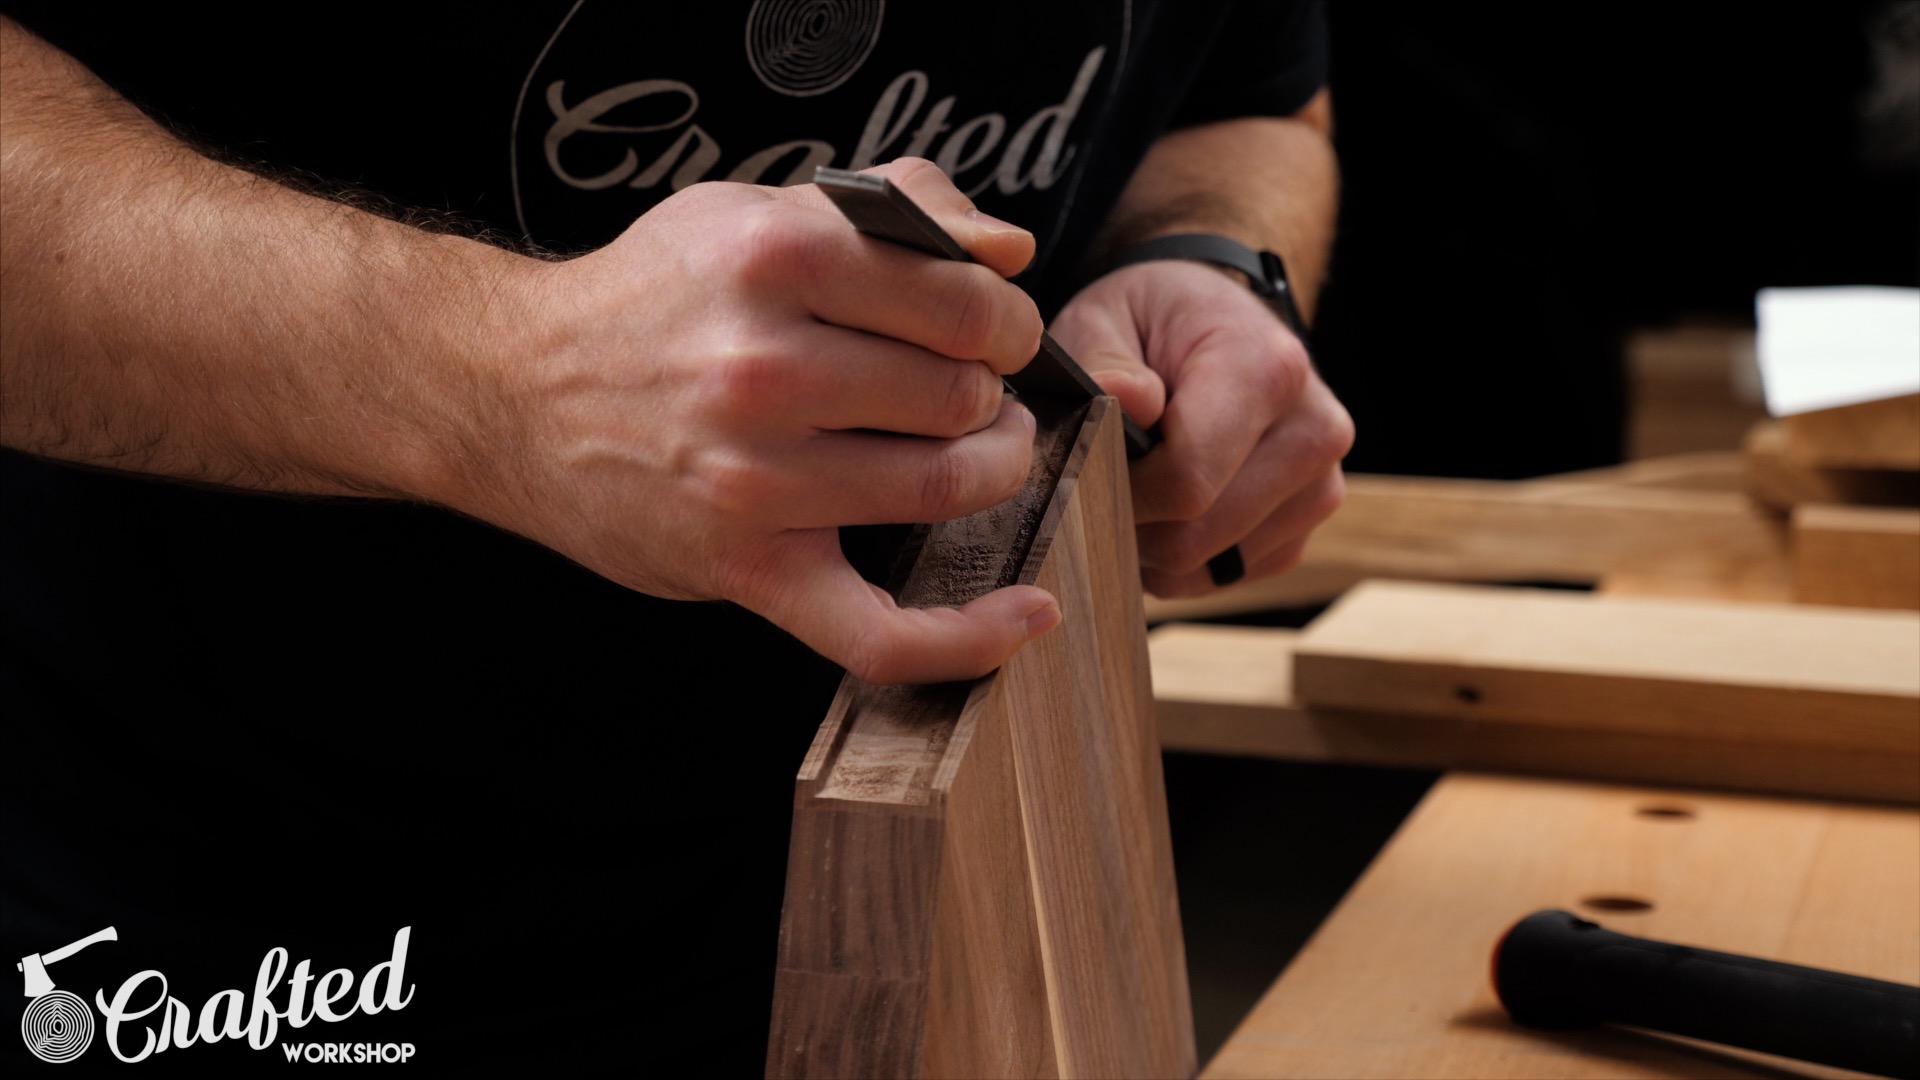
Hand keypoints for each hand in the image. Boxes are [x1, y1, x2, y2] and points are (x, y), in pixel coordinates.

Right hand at [475, 159, 1059, 683]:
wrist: (511, 391)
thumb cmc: (649, 301)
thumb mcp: (754, 212)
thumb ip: (891, 208)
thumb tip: (1008, 252)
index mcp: (776, 260)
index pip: (963, 301)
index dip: (1007, 321)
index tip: (996, 332)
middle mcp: (764, 369)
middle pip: (961, 396)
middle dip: (996, 394)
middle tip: (979, 392)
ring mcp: (754, 479)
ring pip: (944, 488)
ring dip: (992, 471)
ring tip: (979, 452)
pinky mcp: (744, 567)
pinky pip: (878, 633)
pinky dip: (968, 637)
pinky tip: (1029, 613)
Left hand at [1048, 259, 1353, 595]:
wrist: (1212, 325)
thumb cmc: (1152, 323)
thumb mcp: (1107, 319)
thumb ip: (1104, 362)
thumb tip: (1123, 401)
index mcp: (1269, 369)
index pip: (1188, 479)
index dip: (1119, 492)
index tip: (1086, 469)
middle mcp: (1313, 430)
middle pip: (1197, 536)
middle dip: (1130, 526)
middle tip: (1095, 488)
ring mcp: (1320, 484)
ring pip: (1209, 566)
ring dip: (1152, 549)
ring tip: (1132, 493)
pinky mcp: (1306, 524)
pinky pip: (1228, 575)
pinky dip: (1183, 561)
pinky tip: (1166, 511)